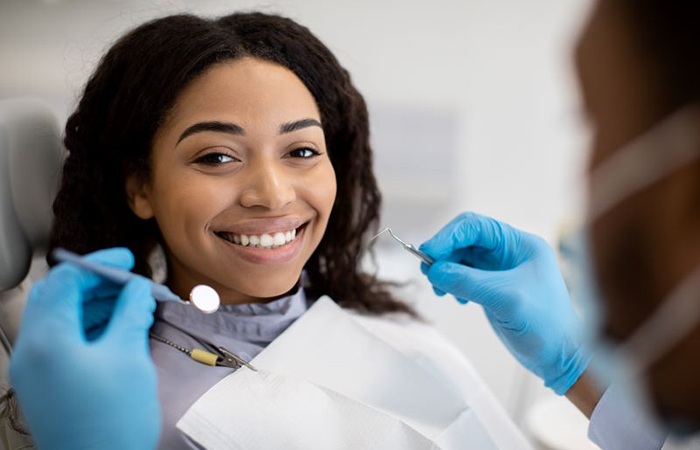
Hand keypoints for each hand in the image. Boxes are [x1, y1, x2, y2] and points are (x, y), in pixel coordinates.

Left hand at [9, 248, 159, 449]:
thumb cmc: (113, 419)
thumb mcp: (128, 356)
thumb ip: (131, 313)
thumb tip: (137, 289)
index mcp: (47, 339)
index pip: (64, 280)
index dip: (98, 264)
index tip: (126, 261)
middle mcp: (32, 351)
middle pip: (57, 297)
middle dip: (96, 285)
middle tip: (130, 284)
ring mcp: (35, 369)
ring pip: (59, 318)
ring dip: (94, 305)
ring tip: (131, 306)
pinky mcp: (45, 384)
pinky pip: (62, 341)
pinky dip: (89, 327)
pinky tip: (119, 329)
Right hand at [420, 212, 588, 393]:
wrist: (561, 357)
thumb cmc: (546, 325)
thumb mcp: (505, 299)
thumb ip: (468, 281)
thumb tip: (434, 271)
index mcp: (519, 244)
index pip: (475, 227)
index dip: (448, 236)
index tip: (428, 252)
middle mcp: (509, 253)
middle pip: (464, 240)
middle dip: (444, 253)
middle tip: (428, 272)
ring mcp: (500, 270)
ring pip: (461, 258)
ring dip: (445, 269)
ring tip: (440, 289)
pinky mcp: (492, 288)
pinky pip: (463, 276)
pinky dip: (452, 283)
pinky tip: (456, 297)